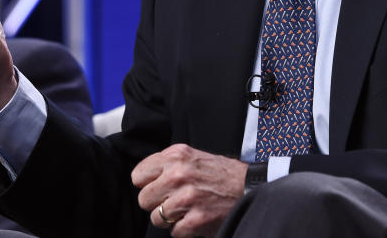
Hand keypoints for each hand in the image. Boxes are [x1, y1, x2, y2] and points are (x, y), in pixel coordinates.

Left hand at [132, 144, 246, 236]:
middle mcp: (179, 174)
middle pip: (144, 199)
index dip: (147, 184)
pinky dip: (184, 229)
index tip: (157, 187)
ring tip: (186, 210)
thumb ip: (167, 164)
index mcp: (176, 155)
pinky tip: (196, 218)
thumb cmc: (220, 172)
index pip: (138, 175)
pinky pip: (174, 232)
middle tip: (173, 201)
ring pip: (156, 218)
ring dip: (170, 219)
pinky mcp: (196, 219)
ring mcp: (187, 198)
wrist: (248, 187)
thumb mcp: (192, 156)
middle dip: (156, 204)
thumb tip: (144, 179)